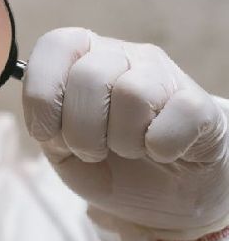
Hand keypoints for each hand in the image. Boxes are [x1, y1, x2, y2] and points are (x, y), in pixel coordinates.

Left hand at [22, 28, 228, 238]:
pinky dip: (160, 147)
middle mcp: (122, 57)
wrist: (163, 195)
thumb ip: (48, 130)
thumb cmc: (108, 165)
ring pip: (132, 93)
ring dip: (121, 141)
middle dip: (80, 131)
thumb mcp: (63, 153)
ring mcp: (162, 76)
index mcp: (82, 59)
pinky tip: (160, 152)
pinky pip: (175, 116)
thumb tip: (47, 118)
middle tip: (92, 151)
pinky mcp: (199, 104)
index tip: (47, 133)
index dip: (41, 95)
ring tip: (128, 151)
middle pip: (89, 76)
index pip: (56, 45)